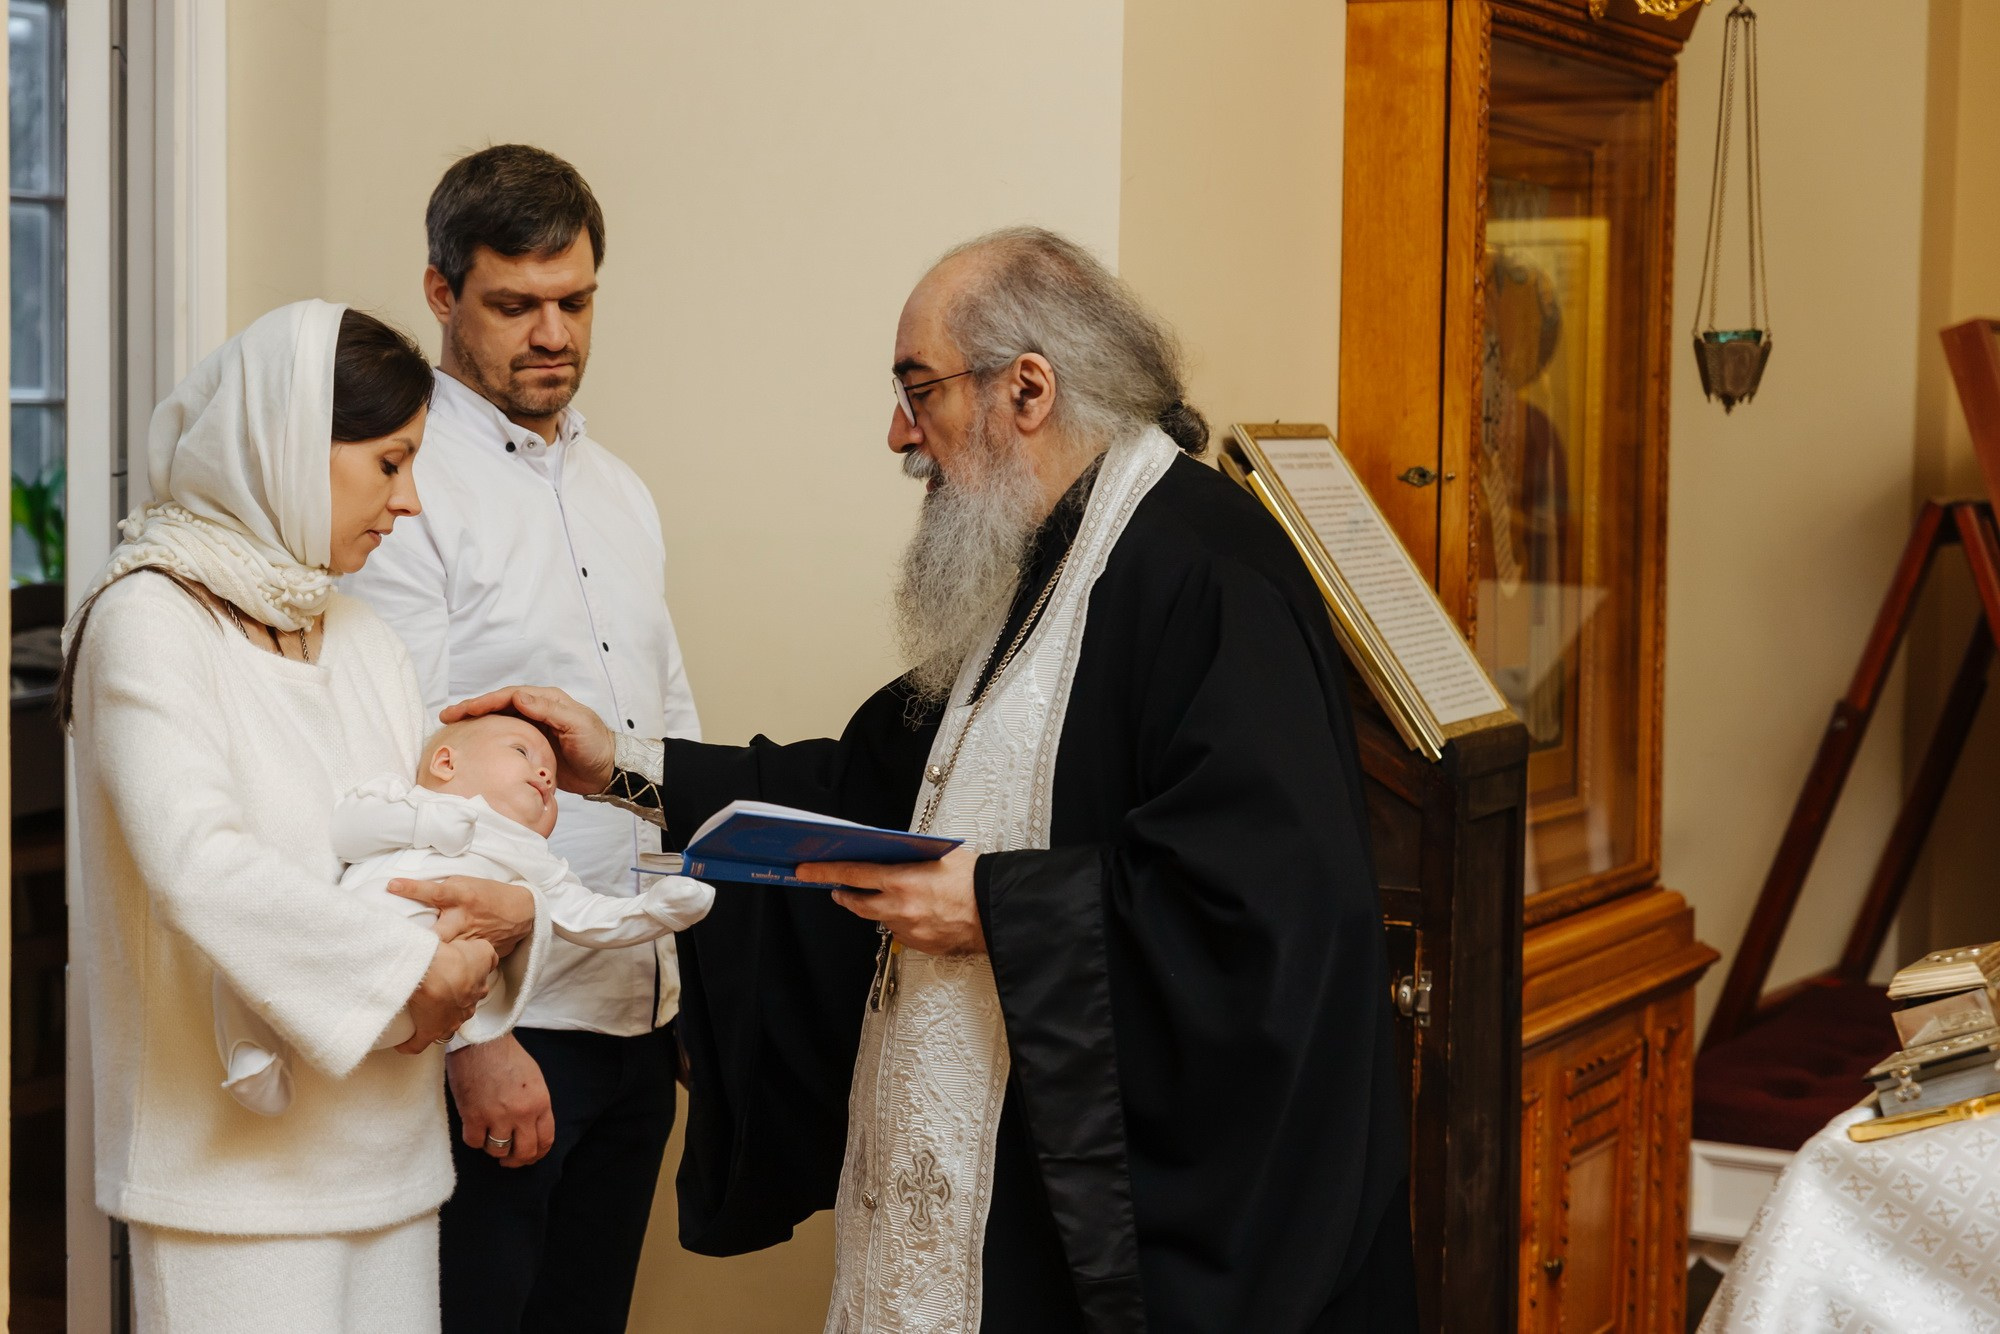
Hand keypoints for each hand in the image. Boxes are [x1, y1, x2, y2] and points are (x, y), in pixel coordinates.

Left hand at [388, 876, 536, 956]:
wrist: (522, 911)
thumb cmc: (488, 894)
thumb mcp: (466, 883)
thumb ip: (444, 891)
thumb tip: (416, 897)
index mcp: (461, 896)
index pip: (434, 892)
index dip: (412, 889)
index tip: (391, 886)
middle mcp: (464, 918)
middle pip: (438, 934)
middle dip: (422, 942)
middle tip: (398, 945)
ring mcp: (472, 939)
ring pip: (448, 953)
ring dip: (432, 959)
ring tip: (410, 966)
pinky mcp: (479, 953)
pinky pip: (461, 961)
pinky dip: (449, 966)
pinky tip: (436, 976)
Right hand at [398, 936, 496, 1053]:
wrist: (434, 972)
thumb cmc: (454, 957)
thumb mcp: (480, 949)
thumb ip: (484, 951)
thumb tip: (479, 952)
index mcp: (479, 988)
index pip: (475, 989)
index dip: (465, 984)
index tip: (453, 979)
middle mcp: (467, 1007)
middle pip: (462, 1007)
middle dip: (452, 1002)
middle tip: (435, 991)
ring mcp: (449, 1022)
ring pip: (444, 1024)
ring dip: (435, 1019)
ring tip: (420, 1012)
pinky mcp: (429, 1032)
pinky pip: (419, 1044)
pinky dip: (411, 1044)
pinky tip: (403, 1043)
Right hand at [441, 686, 616, 793]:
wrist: (608, 770)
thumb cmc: (596, 745)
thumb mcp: (576, 724)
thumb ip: (549, 710)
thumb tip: (519, 696)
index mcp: (547, 700)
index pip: (509, 696)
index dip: (484, 701)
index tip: (462, 710)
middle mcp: (537, 710)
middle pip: (498, 706)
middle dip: (472, 710)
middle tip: (446, 716)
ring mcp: (533, 728)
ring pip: (498, 721)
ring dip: (476, 723)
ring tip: (451, 728)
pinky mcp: (532, 746)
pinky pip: (505, 738)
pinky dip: (487, 738)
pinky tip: (473, 744)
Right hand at [447, 1033, 555, 1168]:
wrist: (482, 1042)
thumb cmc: (508, 1057)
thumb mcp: (534, 1080)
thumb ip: (535, 1107)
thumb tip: (530, 1131)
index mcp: (540, 1103)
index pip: (546, 1140)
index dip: (538, 1153)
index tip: (530, 1156)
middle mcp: (522, 1113)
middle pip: (524, 1152)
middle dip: (518, 1160)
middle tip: (510, 1160)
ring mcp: (497, 1117)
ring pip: (499, 1151)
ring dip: (495, 1148)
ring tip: (492, 1137)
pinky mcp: (473, 1116)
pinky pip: (475, 1143)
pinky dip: (476, 1139)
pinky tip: (476, 1129)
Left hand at [808, 846, 985, 955]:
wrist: (997, 911)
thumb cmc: (974, 880)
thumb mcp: (938, 855)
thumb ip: (910, 857)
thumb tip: (893, 855)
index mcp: (901, 880)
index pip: (852, 873)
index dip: (825, 872)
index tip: (807, 870)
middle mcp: (899, 907)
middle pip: (857, 903)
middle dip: (845, 895)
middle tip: (839, 889)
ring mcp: (908, 929)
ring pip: (880, 918)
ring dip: (878, 907)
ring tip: (889, 897)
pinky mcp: (919, 944)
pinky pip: (900, 932)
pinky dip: (901, 921)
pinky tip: (915, 912)